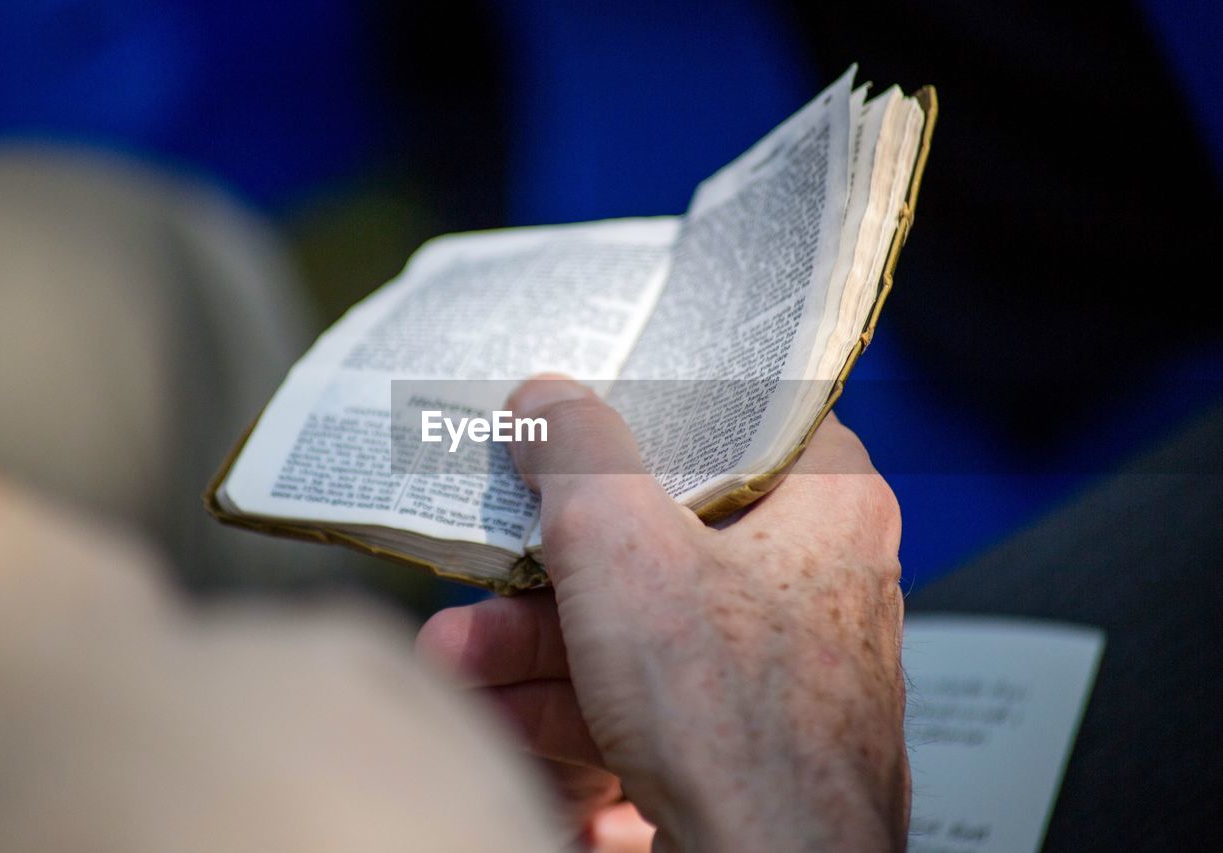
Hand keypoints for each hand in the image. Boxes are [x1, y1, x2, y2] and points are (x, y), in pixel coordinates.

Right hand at [417, 378, 908, 851]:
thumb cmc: (736, 720)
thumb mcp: (626, 546)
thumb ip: (578, 453)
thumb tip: (547, 397)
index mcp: (826, 507)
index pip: (746, 421)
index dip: (660, 412)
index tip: (587, 413)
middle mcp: (811, 579)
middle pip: (665, 532)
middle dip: (550, 563)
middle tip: (487, 549)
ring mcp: (772, 662)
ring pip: (641, 621)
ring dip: (535, 640)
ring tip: (455, 653)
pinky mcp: (734, 732)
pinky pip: (645, 690)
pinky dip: (570, 697)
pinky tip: (494, 711)